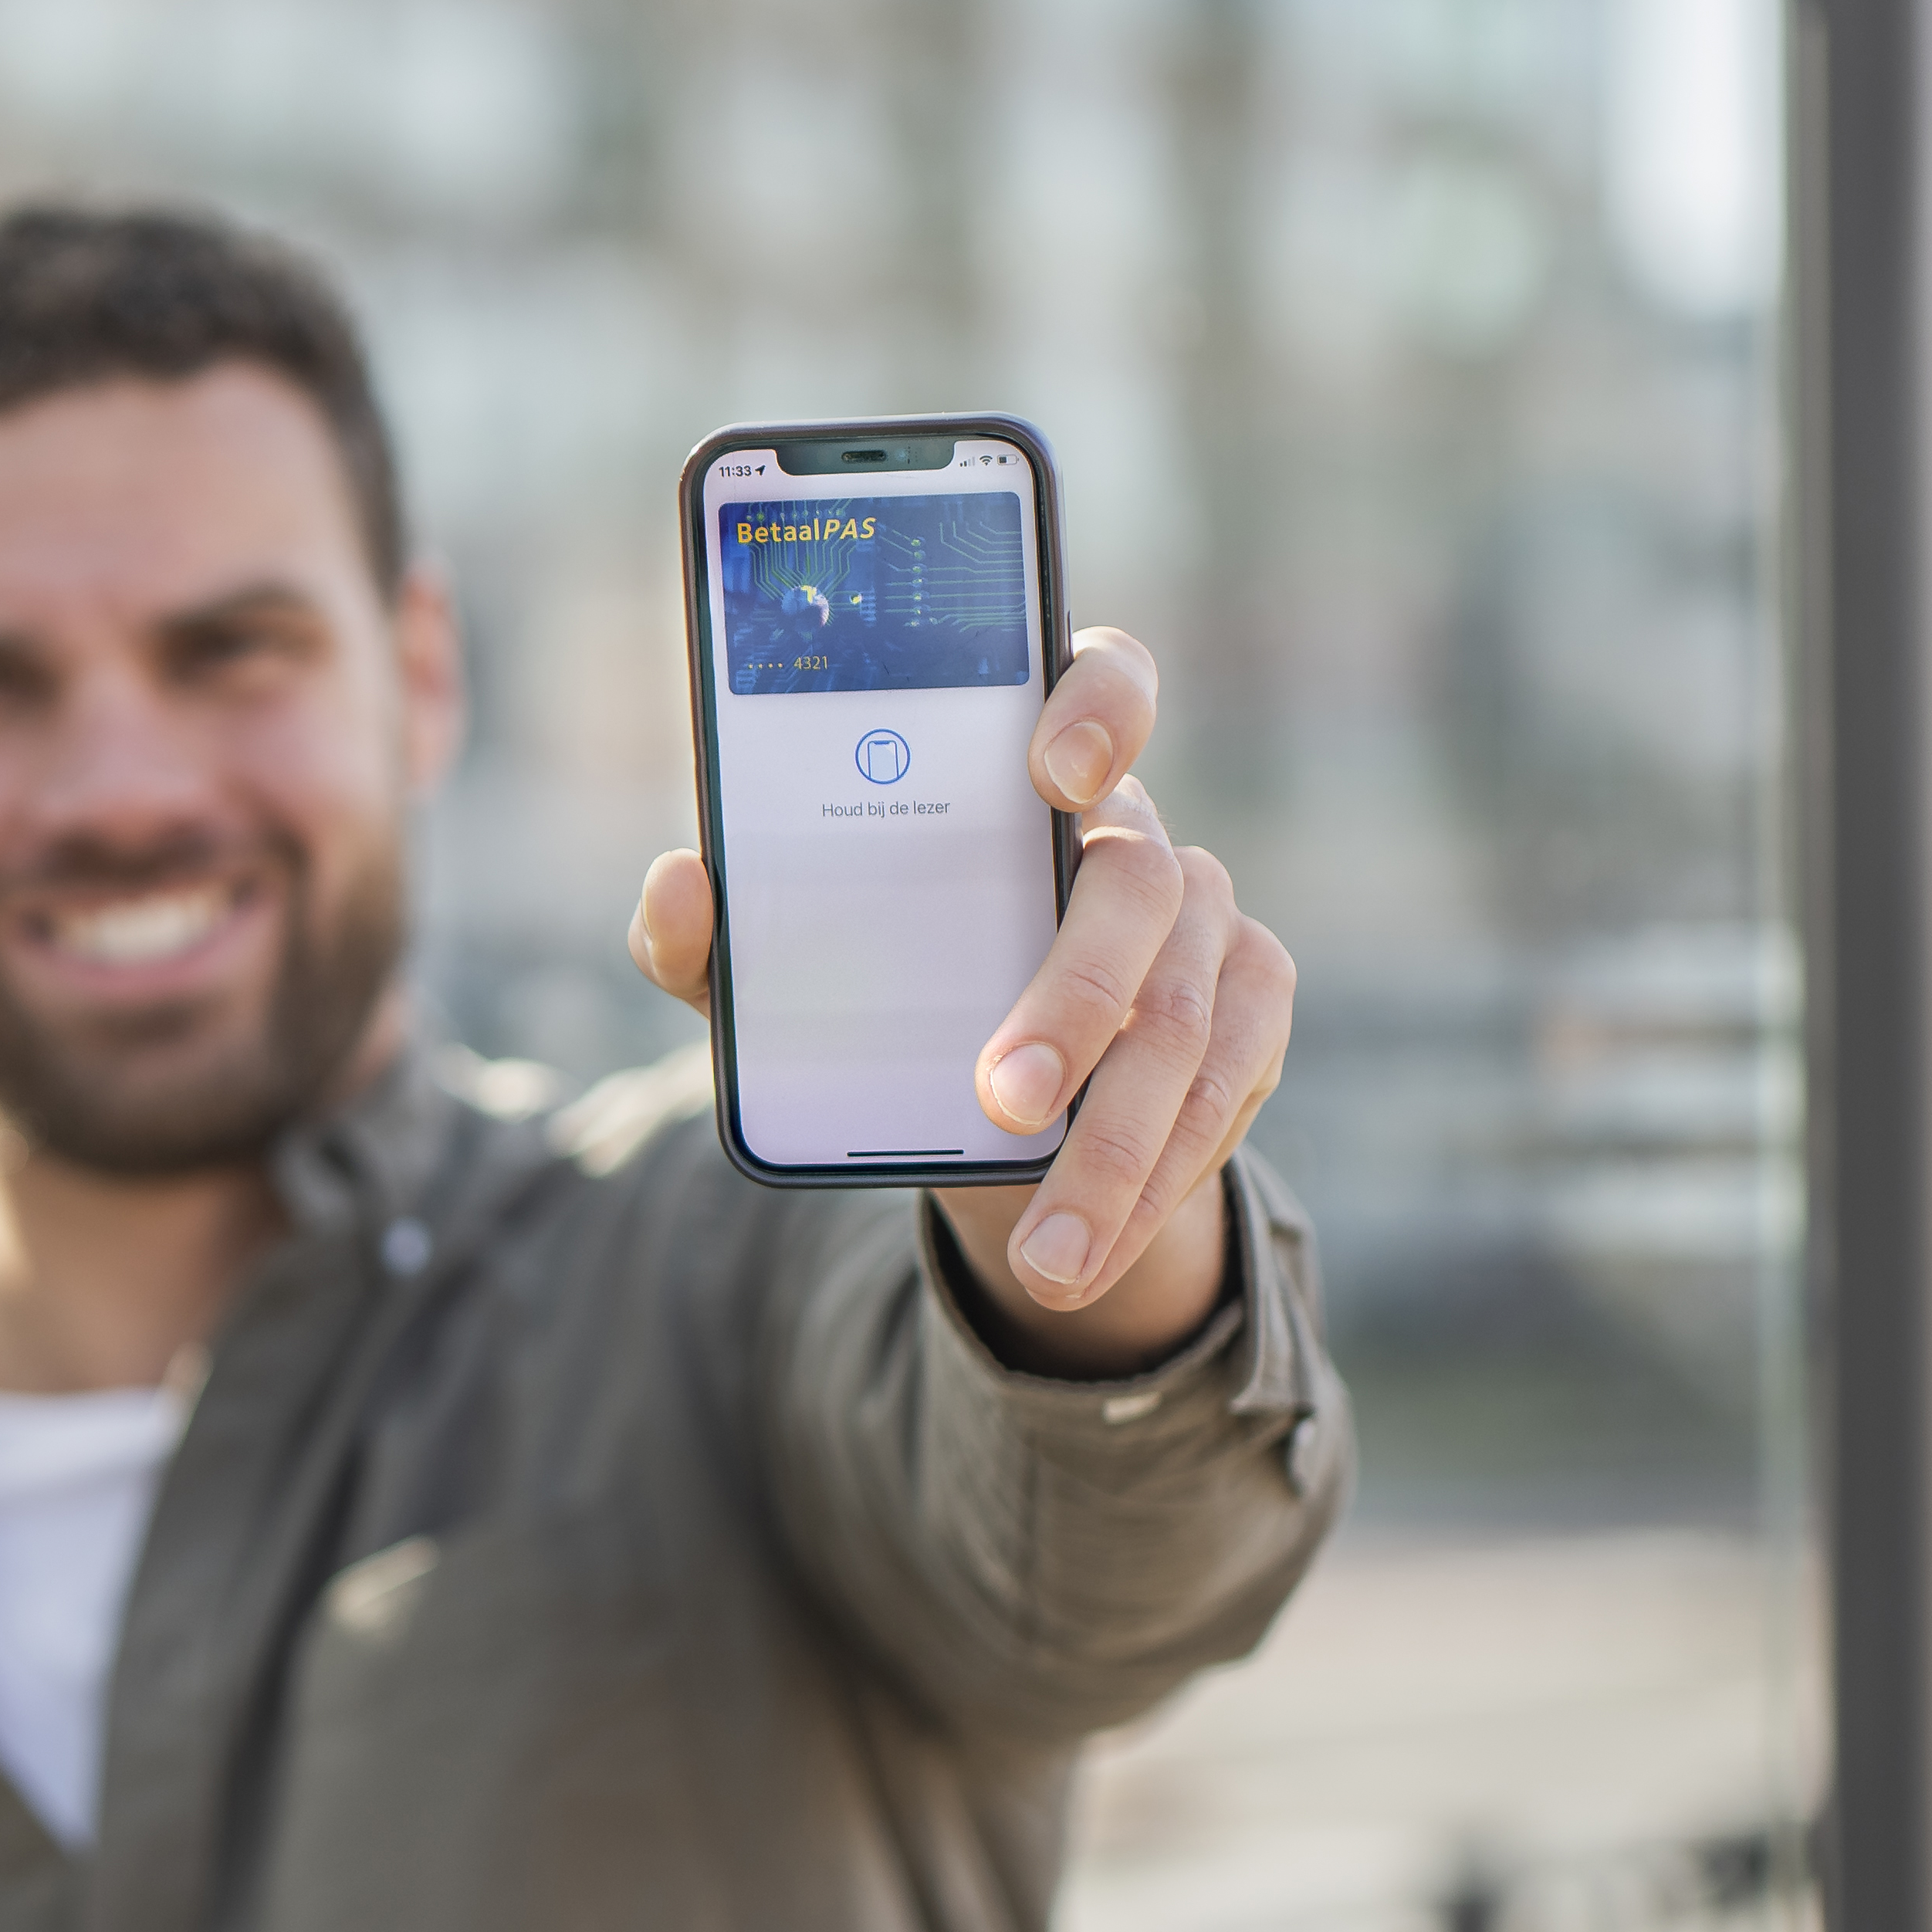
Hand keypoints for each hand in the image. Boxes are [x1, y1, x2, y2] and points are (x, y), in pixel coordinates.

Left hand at [628, 628, 1293, 1372]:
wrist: (981, 1103)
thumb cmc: (879, 990)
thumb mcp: (781, 974)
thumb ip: (715, 935)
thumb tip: (678, 884)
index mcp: (1029, 774)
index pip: (1102, 678)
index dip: (1098, 705)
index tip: (1052, 774)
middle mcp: (1135, 832)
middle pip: (1137, 885)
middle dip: (1075, 1000)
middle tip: (1001, 1101)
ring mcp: (1209, 919)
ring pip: (1188, 1020)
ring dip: (1117, 1150)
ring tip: (1049, 1252)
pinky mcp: (1252, 1007)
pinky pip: (1226, 1093)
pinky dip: (1158, 1181)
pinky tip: (1101, 1241)